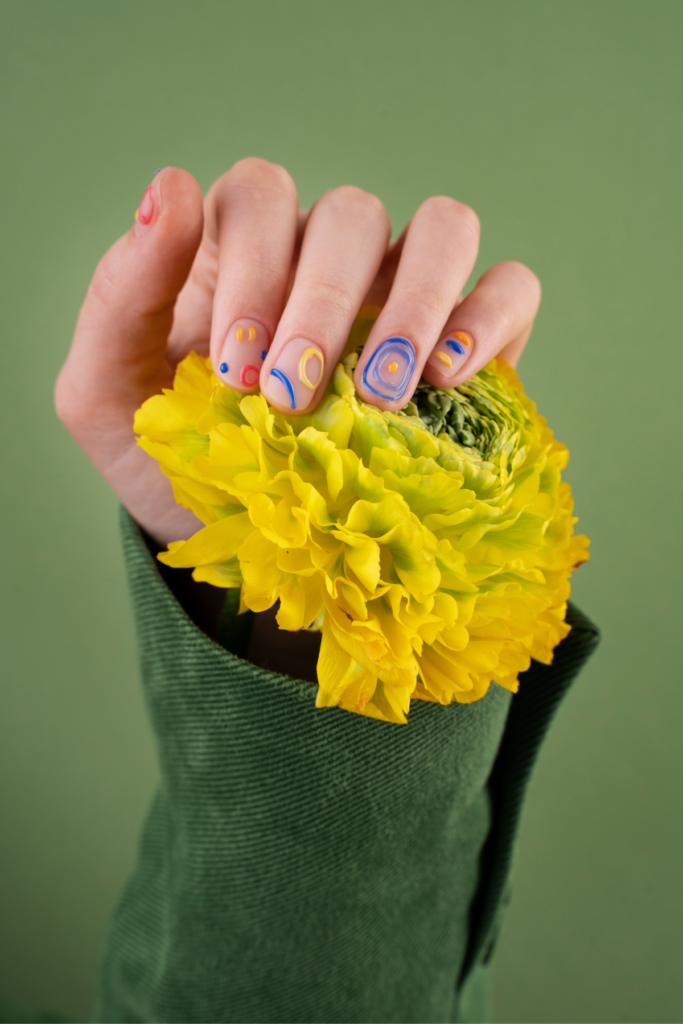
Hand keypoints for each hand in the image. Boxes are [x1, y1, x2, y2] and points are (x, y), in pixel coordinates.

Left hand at [55, 159, 540, 546]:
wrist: (243, 540)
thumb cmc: (175, 461)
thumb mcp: (110, 394)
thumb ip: (121, 296)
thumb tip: (169, 184)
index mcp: (242, 252)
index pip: (262, 196)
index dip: (254, 268)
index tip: (235, 374)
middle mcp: (328, 259)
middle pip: (350, 213)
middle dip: (322, 305)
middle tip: (293, 397)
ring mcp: (405, 293)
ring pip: (442, 227)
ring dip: (414, 302)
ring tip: (383, 393)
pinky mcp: (473, 341)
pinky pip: (510, 288)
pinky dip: (488, 319)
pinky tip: (446, 377)